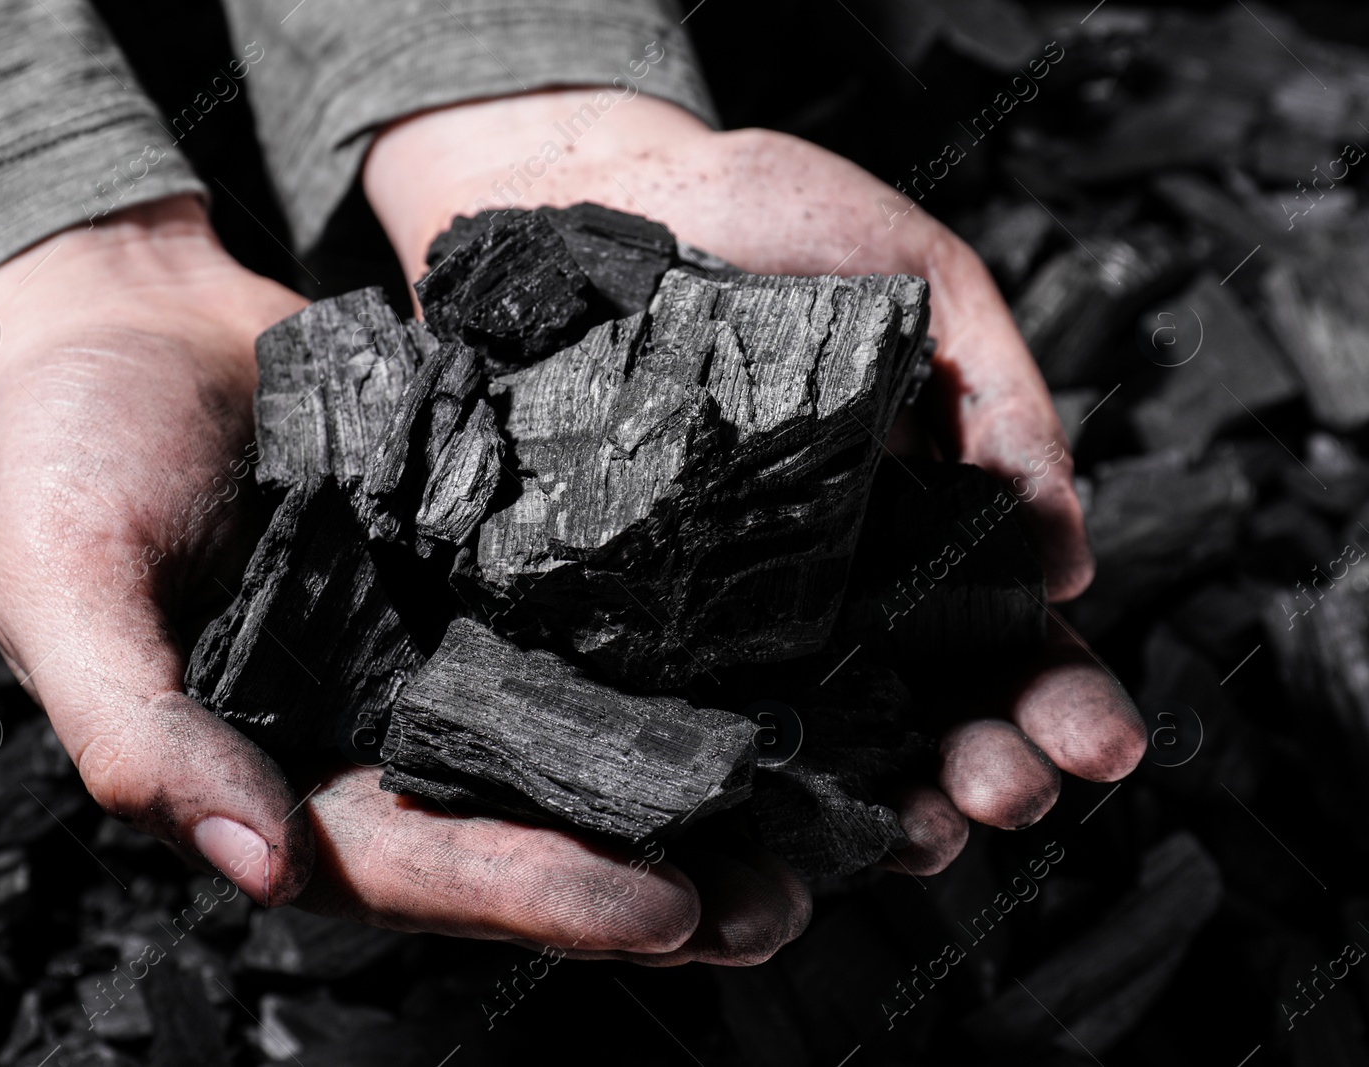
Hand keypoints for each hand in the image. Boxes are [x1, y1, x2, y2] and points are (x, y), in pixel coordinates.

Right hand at [0, 195, 802, 962]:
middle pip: (521, 833)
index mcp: (277, 768)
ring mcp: (436, 651)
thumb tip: (256, 864)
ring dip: (684, 800)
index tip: (662, 913)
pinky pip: (577, 636)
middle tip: (782, 900)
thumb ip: (138, 728)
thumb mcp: (64, 589)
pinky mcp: (484, 572)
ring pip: (571, 751)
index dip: (534, 895)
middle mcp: (374, 730)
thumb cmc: (70, 454)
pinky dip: (664, 669)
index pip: (416, 865)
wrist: (129, 320)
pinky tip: (765, 678)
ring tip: (813, 830)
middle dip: (649, 881)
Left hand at [363, 91, 1146, 875]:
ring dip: (879, 796)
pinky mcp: (617, 605)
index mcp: (908, 516)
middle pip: (917, 706)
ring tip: (919, 826)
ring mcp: (719, 601)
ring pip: (812, 732)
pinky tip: (771, 807)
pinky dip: (730, 769)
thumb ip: (1001, 395)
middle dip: (979, 765)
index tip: (1094, 743)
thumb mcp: (920, 278)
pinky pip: (676, 703)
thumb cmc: (763, 217)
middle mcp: (821, 578)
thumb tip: (1065, 553)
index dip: (1053, 696)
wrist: (589, 184)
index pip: (998, 632)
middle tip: (1003, 791)